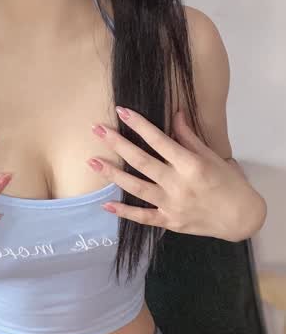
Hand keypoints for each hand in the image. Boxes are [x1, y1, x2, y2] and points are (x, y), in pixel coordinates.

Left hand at [87, 106, 259, 240]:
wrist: (241, 217)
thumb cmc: (229, 183)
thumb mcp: (212, 156)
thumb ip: (189, 136)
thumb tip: (175, 114)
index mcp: (190, 165)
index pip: (159, 140)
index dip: (139, 125)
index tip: (121, 111)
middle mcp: (178, 185)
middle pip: (141, 161)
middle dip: (117, 144)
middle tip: (97, 130)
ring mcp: (172, 205)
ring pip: (136, 188)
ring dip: (112, 174)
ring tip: (92, 162)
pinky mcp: (169, 222)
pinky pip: (142, 217)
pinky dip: (124, 212)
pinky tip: (106, 204)